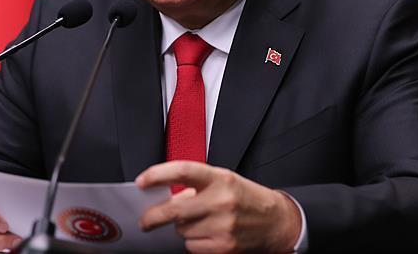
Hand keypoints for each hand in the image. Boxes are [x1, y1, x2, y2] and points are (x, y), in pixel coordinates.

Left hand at [136, 161, 301, 252]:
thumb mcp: (224, 181)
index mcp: (219, 178)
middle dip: (153, 217)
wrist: (275, 221)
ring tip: (199, 221)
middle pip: (174, 210)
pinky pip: (192, 246)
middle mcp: (221, 201)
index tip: (142, 182)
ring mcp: (223, 225)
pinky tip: (207, 234)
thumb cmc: (246, 198)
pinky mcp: (224, 246)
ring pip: (182, 231)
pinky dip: (193, 242)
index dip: (157, 175)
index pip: (182, 171)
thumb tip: (165, 197)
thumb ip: (196, 185)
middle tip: (145, 221)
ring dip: (182, 228)